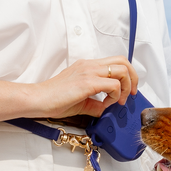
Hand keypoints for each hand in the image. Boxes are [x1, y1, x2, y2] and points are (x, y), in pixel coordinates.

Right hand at [0, 57, 135, 122]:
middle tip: (130, 94)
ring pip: (122, 70)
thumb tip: (107, 109)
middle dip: (133, 78)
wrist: (37, 100)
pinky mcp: (87, 83)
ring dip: (126, 87)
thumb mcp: (81, 100)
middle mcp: (90, 65)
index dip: (127, 75)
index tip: (127, 91)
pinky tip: (106, 104)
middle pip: (123, 61)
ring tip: (118, 101)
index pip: (116, 62)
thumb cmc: (54, 100)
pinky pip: (113, 85)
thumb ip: (96, 103)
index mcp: (88, 66)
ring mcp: (89, 72)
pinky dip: (115, 96)